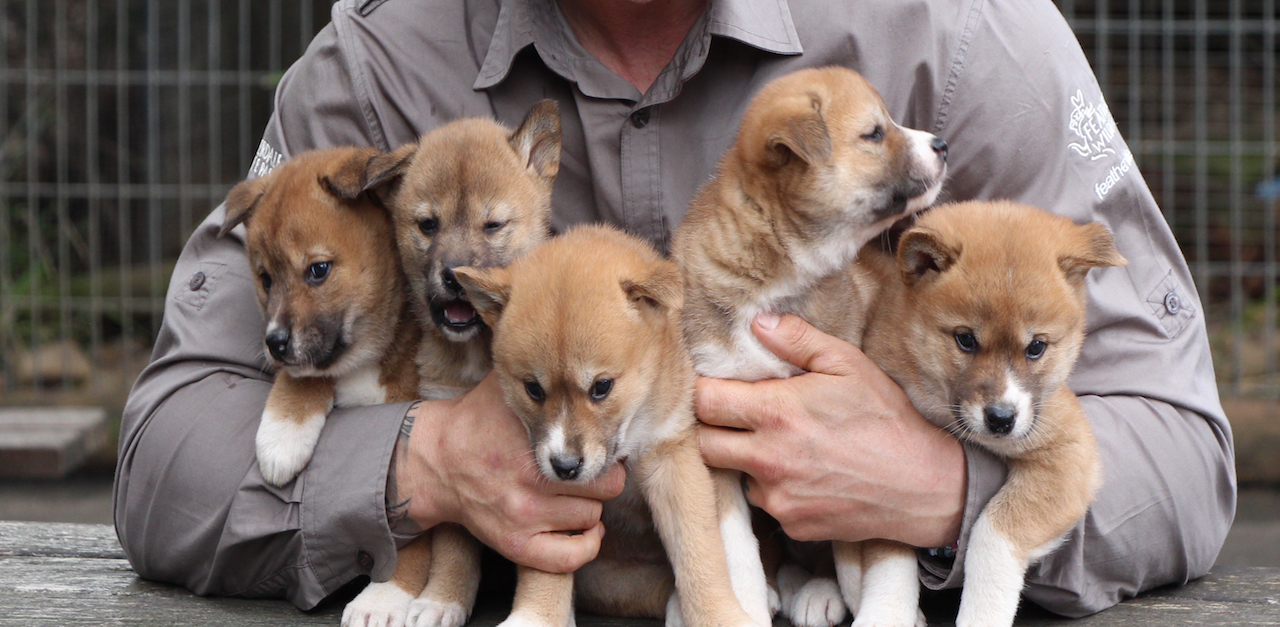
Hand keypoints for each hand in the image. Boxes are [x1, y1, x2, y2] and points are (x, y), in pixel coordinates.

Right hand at [396, 373, 625, 572]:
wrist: (435, 463)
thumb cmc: (477, 421)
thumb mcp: (506, 388)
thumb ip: (541, 377)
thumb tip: (574, 359)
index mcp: (530, 444)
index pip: (596, 450)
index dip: (602, 442)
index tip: (597, 439)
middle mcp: (529, 484)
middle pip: (604, 486)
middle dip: (602, 474)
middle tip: (590, 467)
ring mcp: (522, 519)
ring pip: (592, 518)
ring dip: (590, 505)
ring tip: (576, 491)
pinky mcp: (515, 546)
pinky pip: (569, 558)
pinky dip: (586, 545)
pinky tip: (586, 528)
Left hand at [696, 313, 964, 546]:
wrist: (925, 486)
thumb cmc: (887, 419)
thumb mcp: (848, 364)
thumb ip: (797, 339)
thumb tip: (757, 324)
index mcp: (775, 413)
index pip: (703, 402)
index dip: (704, 391)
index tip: (717, 386)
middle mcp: (767, 459)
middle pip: (702, 444)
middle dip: (711, 427)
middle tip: (735, 414)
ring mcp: (776, 497)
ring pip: (732, 474)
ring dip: (743, 458)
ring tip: (778, 443)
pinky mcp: (789, 524)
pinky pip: (763, 501)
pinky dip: (773, 486)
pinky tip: (803, 471)